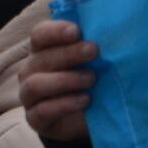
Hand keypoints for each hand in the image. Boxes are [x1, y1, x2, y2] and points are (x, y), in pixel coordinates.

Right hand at [21, 16, 96, 141]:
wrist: (90, 117)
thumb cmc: (93, 79)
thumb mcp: (97, 60)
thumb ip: (98, 45)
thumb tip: (118, 29)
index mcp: (44, 50)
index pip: (39, 35)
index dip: (55, 32)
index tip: (77, 31)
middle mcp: (32, 70)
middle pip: (40, 58)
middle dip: (68, 53)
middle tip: (94, 51)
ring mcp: (29, 96)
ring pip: (35, 84)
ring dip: (65, 80)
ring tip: (91, 79)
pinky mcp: (35, 118)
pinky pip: (42, 111)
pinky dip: (65, 104)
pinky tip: (85, 100)